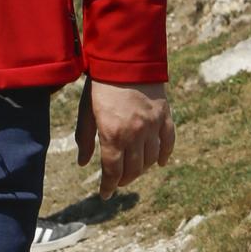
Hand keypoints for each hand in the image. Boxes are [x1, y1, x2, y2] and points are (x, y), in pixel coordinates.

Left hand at [76, 78, 174, 198]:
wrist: (125, 57)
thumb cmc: (100, 83)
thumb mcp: (86, 110)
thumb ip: (85, 138)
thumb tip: (83, 164)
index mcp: (113, 134)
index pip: (112, 171)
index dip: (108, 186)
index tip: (105, 194)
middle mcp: (135, 134)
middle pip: (133, 169)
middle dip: (124, 179)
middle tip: (117, 181)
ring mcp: (152, 126)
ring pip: (151, 159)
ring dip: (141, 169)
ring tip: (133, 170)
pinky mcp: (165, 116)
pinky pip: (168, 143)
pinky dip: (164, 155)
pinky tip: (158, 162)